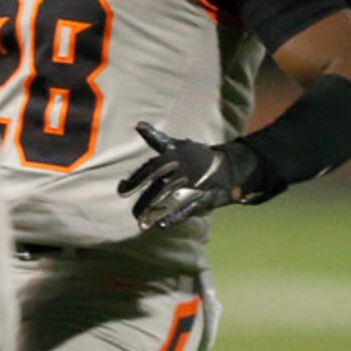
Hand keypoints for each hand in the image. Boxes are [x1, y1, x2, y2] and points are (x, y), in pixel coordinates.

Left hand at [118, 121, 273, 229]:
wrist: (229, 167)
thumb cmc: (196, 156)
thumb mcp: (176, 146)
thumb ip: (156, 138)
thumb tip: (139, 124)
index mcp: (174, 157)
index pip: (151, 168)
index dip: (136, 179)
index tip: (121, 188)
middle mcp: (182, 171)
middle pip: (159, 187)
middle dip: (144, 201)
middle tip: (132, 213)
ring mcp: (193, 185)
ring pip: (171, 200)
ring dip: (156, 212)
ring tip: (141, 223)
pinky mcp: (204, 198)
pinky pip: (188, 208)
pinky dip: (175, 217)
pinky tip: (162, 225)